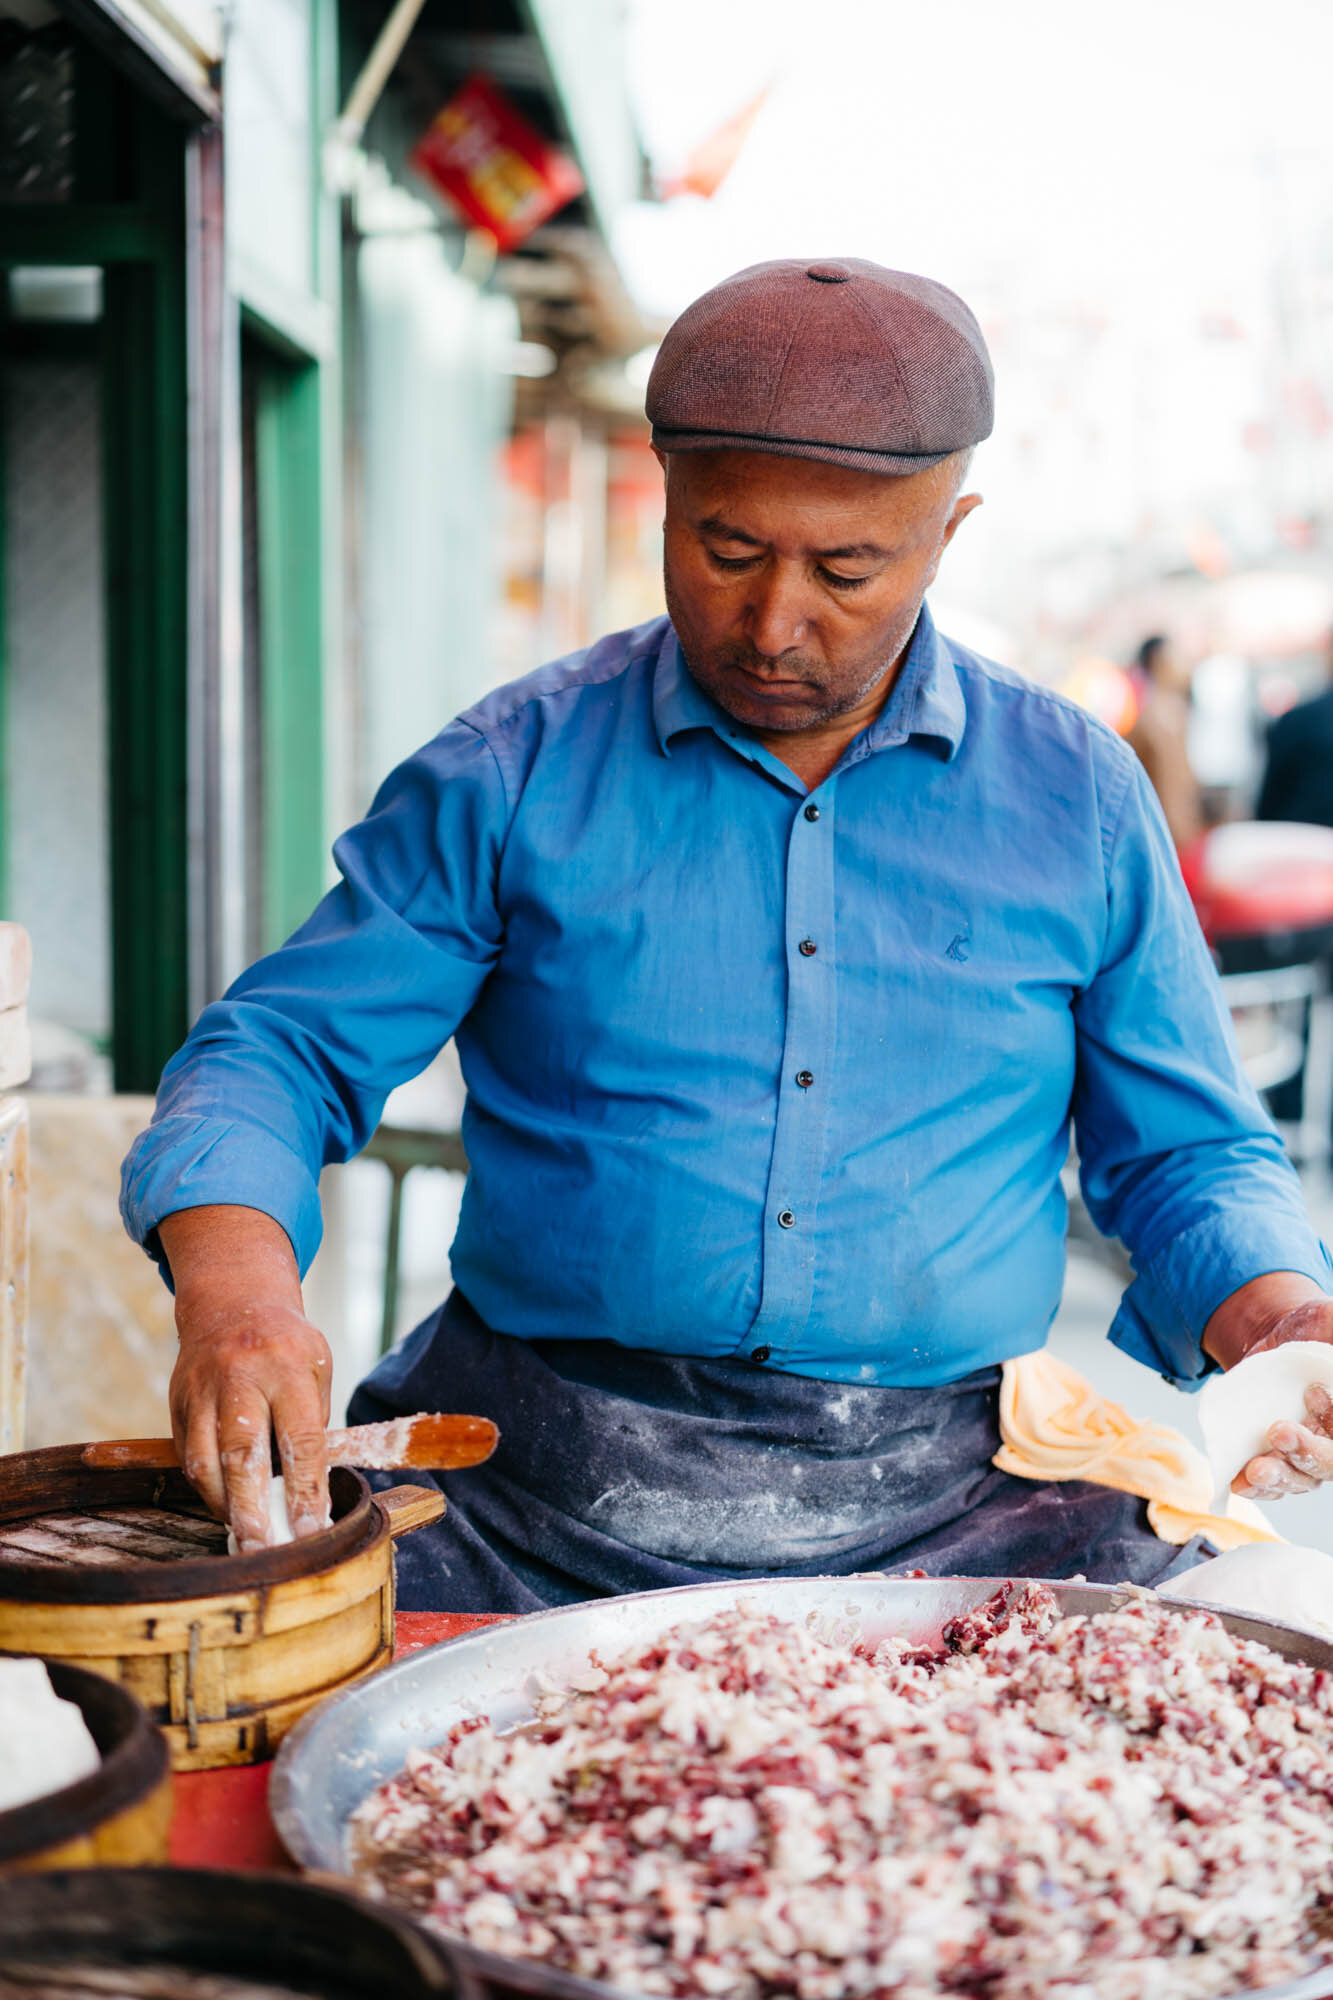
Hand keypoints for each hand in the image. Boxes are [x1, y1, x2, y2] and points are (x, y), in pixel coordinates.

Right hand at [159, 1207, 332, 1552]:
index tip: (312, 1532)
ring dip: (223, 1505)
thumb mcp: (317, 1369)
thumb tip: (306, 1495)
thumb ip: (311, 1426)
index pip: (299, 1440)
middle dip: (251, 1509)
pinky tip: (225, 1507)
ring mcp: (201, 1390)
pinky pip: (187, 1455)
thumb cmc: (287, 1347)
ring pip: (203, 1460)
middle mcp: (239, 1378)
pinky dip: (206, 1487)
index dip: (305, 1491)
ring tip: (244, 1537)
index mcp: (287, 1367)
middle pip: (241, 1454)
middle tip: (262, 1550)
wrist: (231, 1303)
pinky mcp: (176, 1402)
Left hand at [1227, 1295, 1332, 1500]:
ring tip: (1255, 1471)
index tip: (1313, 1395)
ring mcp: (1308, 1456)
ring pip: (1300, 1479)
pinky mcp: (1279, 1460)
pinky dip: (1256, 1487)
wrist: (1279, 1337)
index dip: (1331, 1422)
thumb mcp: (1329, 1321)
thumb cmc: (1316, 1329)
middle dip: (1306, 1453)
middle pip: (1329, 1463)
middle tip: (1278, 1434)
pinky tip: (1239, 1482)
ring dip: (1278, 1477)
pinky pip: (1272, 1484)